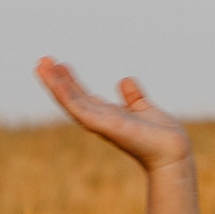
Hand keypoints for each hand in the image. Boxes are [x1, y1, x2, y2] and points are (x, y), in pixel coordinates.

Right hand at [35, 57, 191, 171]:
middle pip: (72, 97)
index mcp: (108, 116)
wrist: (173, 153)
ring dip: (55, 84)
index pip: (83, 96)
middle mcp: (100, 120)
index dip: (69, 81)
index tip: (58, 64)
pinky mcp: (105, 126)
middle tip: (41, 60)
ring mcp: (100, 124)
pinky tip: (56, 83)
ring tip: (41, 65)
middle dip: (56, 80)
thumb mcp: (144, 109)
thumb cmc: (162, 137)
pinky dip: (67, 96)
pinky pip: (80, 109)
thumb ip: (134, 97)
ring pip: (71, 101)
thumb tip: (124, 80)